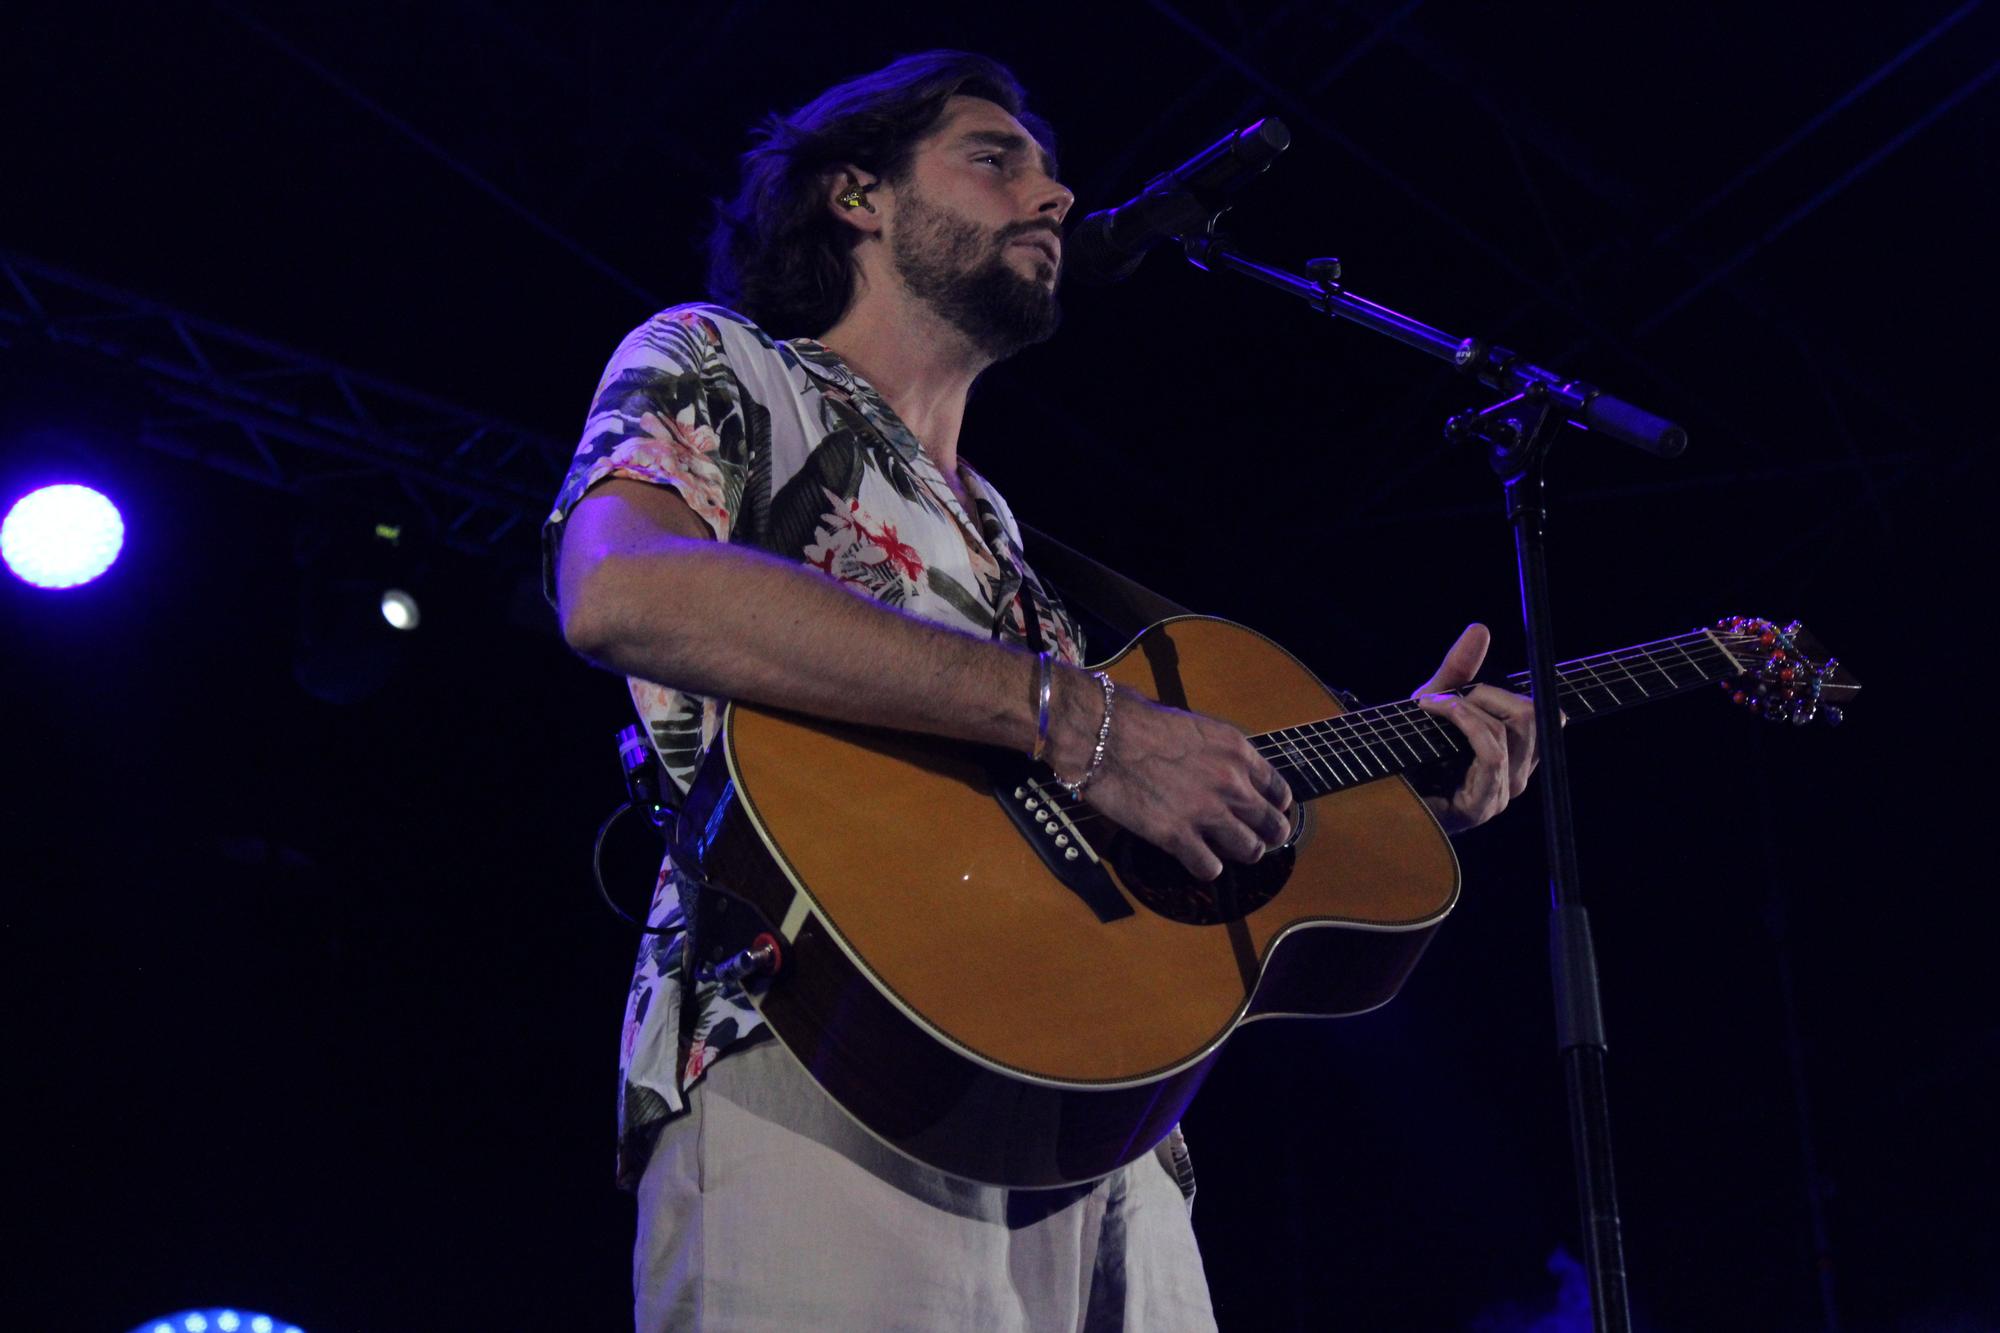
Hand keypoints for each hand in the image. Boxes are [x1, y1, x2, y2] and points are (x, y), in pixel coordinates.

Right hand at [1053, 673, 1292, 881]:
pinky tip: (1197, 861)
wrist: (1100, 733)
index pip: (1278, 788)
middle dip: (1268, 836)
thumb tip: (1211, 765)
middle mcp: (1231, 782)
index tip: (1269, 813)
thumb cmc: (1135, 718)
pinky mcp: (1177, 836)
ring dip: (1241, 854)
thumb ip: (1213, 750)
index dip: (1276, 806)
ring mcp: (1207, 812)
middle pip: (1272, 824)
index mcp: (1236, 750)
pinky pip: (1209, 867)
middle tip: (1257, 841)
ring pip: (1250, 850)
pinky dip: (1206, 868)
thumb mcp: (1191, 724)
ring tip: (1228, 853)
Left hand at [1410, 624, 1539, 833]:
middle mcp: (1516, 777)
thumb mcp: (1434, 700)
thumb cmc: (1406, 745)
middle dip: (1487, 695)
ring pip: (1510, 730)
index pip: (1546, 715)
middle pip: (1534, 717)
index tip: (1467, 690)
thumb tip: (1481, 628)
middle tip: (1446, 698)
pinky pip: (1492, 752)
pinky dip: (1463, 721)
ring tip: (1431, 706)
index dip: (1509, 692)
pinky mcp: (1480, 808)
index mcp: (1515, 754)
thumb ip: (1459, 669)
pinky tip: (1433, 711)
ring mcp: (1501, 795)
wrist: (1372, 784)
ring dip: (1467, 708)